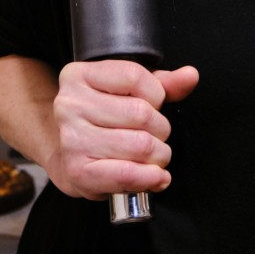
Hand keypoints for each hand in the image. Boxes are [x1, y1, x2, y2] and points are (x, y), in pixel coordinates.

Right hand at [46, 59, 199, 200]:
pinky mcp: (77, 170)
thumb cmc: (101, 119)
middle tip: (154, 136)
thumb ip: (162, 83)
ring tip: (151, 156)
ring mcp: (72, 138)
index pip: (135, 76)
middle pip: (141, 113)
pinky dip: (149, 178)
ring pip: (140, 145)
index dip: (156, 94)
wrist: (64, 154)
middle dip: (160, 129)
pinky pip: (127, 174)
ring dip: (158, 156)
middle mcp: (70, 104)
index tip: (151, 104)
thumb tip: (190, 76)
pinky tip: (154, 176)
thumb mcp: (128, 92)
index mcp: (79, 76)